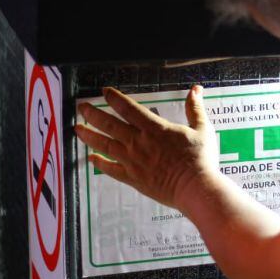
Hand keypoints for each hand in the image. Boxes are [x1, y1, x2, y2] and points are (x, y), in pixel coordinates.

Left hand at [75, 85, 217, 210]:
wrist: (196, 188)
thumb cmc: (200, 160)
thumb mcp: (202, 129)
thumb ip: (195, 108)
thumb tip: (196, 89)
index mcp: (154, 128)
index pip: (128, 108)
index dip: (114, 98)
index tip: (104, 92)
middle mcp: (139, 142)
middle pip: (109, 124)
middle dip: (93, 114)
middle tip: (81, 107)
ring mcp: (133, 161)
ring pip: (105, 145)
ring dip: (89, 136)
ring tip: (77, 129)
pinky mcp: (133, 178)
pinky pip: (111, 169)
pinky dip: (100, 163)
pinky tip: (91, 159)